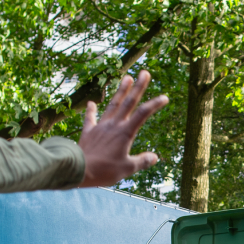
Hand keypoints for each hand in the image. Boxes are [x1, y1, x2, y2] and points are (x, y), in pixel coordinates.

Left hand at [78, 71, 167, 187]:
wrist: (78, 170)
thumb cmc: (104, 170)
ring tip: (126, 77)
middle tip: (145, 72)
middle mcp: (113, 125)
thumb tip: (155, 157)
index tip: (165, 97)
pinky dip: (91, 110)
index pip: (143, 114)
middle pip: (128, 102)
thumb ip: (142, 161)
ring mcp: (100, 126)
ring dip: (120, 91)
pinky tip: (92, 102)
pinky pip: (90, 118)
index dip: (155, 104)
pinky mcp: (88, 132)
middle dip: (138, 87)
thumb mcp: (127, 168)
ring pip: (112, 105)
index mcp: (125, 133)